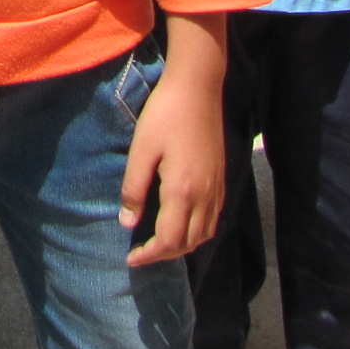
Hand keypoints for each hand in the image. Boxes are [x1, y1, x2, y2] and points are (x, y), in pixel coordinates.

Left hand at [122, 13, 225, 265]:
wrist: (198, 89)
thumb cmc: (164, 115)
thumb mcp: (141, 150)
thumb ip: (134, 189)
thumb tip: (128, 224)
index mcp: (182, 192)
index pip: (169, 241)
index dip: (149, 255)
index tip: (131, 259)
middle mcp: (205, 197)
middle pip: (189, 244)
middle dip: (165, 254)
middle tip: (141, 252)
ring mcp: (217, 189)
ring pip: (205, 235)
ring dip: (184, 246)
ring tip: (160, 242)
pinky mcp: (222, 180)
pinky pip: (214, 219)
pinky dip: (199, 231)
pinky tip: (183, 222)